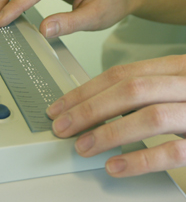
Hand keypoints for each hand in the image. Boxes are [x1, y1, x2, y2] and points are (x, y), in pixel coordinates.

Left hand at [46, 55, 185, 176]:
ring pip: (149, 116)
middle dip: (90, 109)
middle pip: (130, 90)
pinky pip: (175, 150)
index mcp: (173, 67)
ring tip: (83, 147)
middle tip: (62, 127)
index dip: (86, 90)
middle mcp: (185, 82)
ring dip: (110, 133)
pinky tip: (115, 167)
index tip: (61, 107)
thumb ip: (142, 91)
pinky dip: (142, 159)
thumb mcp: (171, 85)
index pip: (120, 74)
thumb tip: (97, 104)